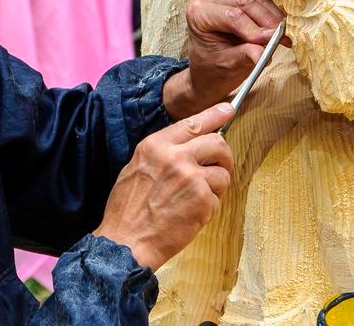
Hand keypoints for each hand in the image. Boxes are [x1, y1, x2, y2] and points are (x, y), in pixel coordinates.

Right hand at [93, 103, 234, 270]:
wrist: (126, 242)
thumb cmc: (128, 209)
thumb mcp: (137, 167)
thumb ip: (162, 152)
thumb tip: (188, 145)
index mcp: (156, 145)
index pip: (193, 123)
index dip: (214, 115)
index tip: (227, 110)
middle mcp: (175, 156)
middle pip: (217, 143)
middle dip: (224, 156)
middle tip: (220, 167)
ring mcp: (191, 178)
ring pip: (223, 173)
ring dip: (216, 187)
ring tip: (197, 200)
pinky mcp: (202, 200)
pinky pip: (218, 199)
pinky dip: (210, 209)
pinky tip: (191, 216)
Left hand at [163, 0, 289, 119]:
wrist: (208, 72)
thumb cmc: (211, 70)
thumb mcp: (227, 66)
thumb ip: (245, 56)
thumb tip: (264, 54)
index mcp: (198, 14)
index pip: (231, 16)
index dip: (253, 28)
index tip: (271, 41)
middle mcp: (210, 0)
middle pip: (246, 3)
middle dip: (267, 21)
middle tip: (283, 39)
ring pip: (257, 1)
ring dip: (273, 19)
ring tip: (284, 38)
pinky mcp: (240, 1)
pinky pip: (262, 4)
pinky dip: (273, 17)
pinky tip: (280, 33)